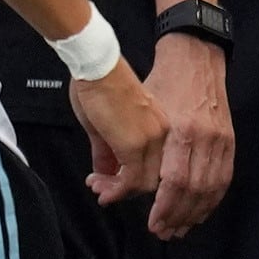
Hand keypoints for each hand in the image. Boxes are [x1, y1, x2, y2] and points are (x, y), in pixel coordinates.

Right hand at [71, 61, 168, 208]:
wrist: (99, 67)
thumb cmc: (101, 85)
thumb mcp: (106, 123)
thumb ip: (107, 151)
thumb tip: (105, 171)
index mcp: (159, 128)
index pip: (156, 166)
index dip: (133, 181)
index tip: (112, 184)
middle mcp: (161, 136)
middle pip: (153, 179)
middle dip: (124, 189)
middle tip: (102, 189)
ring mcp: (151, 140)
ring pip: (144, 183)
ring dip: (117, 191)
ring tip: (97, 186)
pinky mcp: (135, 144)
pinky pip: (130, 179)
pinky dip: (115, 189)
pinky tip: (99, 184)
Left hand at [140, 32, 234, 240]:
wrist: (195, 59)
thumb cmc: (160, 83)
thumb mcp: (138, 111)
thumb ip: (124, 146)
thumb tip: (109, 181)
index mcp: (179, 131)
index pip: (173, 182)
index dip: (163, 207)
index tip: (151, 223)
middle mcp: (203, 138)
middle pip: (194, 191)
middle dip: (177, 216)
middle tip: (163, 232)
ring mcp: (220, 139)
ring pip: (211, 188)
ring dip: (196, 213)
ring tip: (180, 228)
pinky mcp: (229, 140)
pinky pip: (224, 178)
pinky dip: (213, 199)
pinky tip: (200, 211)